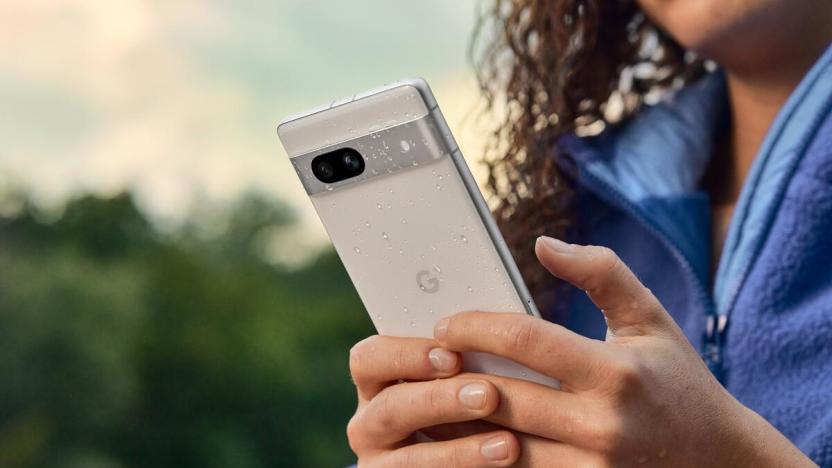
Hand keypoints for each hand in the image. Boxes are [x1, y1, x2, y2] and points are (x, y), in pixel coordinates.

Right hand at [346, 335, 519, 465]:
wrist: (464, 460)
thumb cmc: (464, 404)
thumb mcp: (450, 380)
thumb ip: (458, 362)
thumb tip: (495, 336)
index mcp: (375, 383)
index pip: (370, 358)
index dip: (408, 355)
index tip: (453, 356)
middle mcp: (369, 423)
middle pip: (391, 407)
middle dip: (440, 400)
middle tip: (488, 394)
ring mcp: (382, 463)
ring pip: (409, 459)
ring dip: (460, 451)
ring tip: (508, 444)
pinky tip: (501, 462)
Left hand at [428, 237, 814, 466]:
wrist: (715, 458)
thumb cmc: (676, 378)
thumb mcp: (649, 318)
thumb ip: (600, 272)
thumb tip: (542, 243)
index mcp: (615, 372)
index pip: (525, 339)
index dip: (475, 326)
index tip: (445, 324)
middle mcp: (602, 424)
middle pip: (502, 395)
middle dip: (453, 376)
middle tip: (423, 360)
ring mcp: (591, 467)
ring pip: (499, 445)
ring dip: (456, 421)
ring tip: (426, 397)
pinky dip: (481, 456)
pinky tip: (459, 437)